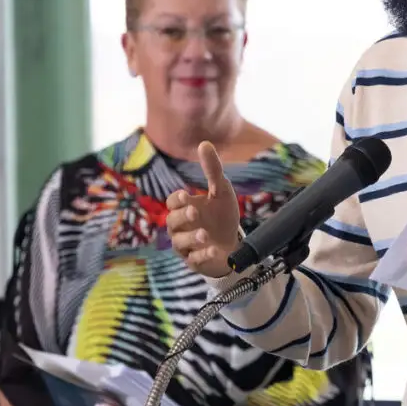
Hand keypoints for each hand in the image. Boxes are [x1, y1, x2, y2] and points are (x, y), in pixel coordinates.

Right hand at [165, 141, 239, 277]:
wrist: (234, 243)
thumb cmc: (222, 215)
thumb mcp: (221, 190)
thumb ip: (212, 169)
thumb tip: (204, 143)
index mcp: (185, 208)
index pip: (172, 203)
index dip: (177, 200)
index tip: (187, 196)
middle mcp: (182, 227)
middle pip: (172, 222)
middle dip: (182, 217)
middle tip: (195, 212)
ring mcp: (188, 246)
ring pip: (180, 243)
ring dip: (192, 238)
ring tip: (205, 234)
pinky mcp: (197, 262)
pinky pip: (194, 260)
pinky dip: (203, 255)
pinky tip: (214, 249)